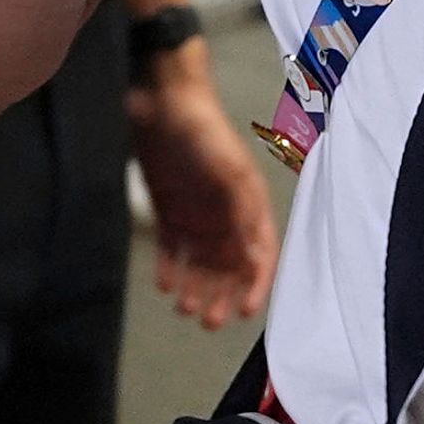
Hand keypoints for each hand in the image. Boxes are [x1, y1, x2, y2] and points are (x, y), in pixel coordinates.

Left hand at [128, 52, 277, 327]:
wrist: (164, 102)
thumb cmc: (202, 131)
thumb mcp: (227, 168)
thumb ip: (242, 209)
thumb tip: (254, 254)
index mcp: (247, 205)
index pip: (259, 254)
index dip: (256, 284)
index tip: (246, 312)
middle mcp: (225, 215)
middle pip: (229, 267)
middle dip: (222, 296)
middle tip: (209, 321)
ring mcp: (197, 214)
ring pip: (200, 264)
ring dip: (196, 288)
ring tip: (184, 307)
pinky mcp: (169, 211)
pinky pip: (172, 249)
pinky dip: (169, 268)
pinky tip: (164, 284)